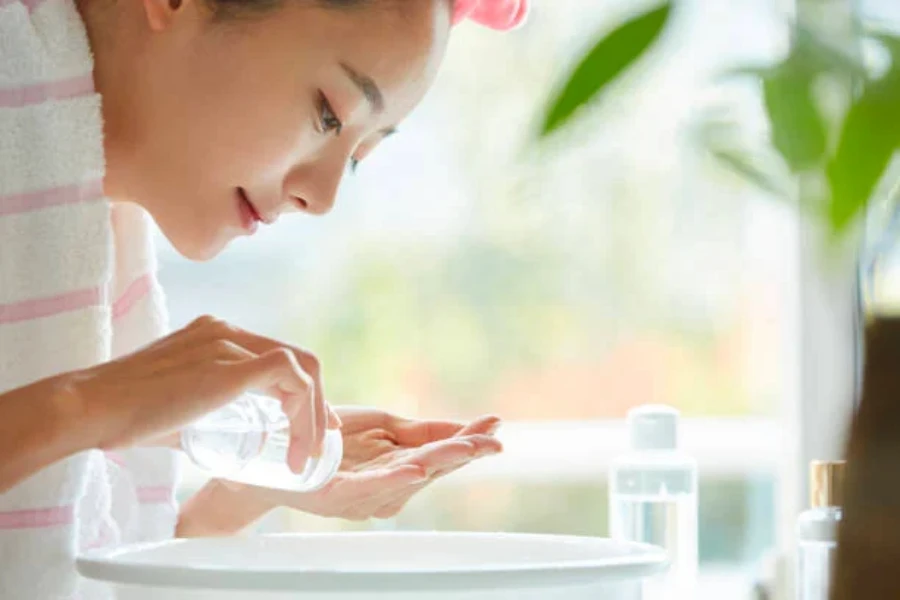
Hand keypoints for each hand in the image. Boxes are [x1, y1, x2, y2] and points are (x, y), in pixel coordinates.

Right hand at [66, 315, 335, 470]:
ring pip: (301, 369)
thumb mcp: (177, 408)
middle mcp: (226, 331)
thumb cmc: (122, 415)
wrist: (91, 407)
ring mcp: (230, 343)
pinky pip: (292, 378)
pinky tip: (297, 445)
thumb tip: (231, 444)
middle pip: (296, 358)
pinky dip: (304, 413)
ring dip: (313, 416)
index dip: (301, 390)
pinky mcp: (231, 364)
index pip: (276, 355)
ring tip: (305, 455)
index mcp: (214, 335)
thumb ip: (204, 415)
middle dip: (317, 402)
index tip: (308, 425)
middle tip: (319, 441)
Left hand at [244, 407, 502, 520]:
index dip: (469, 439)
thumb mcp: (380, 426)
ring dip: (439, 462)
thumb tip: (462, 429)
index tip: (495, 422)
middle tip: (494, 440)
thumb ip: (419, 430)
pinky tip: (416, 468)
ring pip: (409, 477)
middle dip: (465, 452)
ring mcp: (363, 495)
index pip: (442, 454)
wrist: (272, 452)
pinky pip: (370, 488)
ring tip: (466, 448)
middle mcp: (388, 489)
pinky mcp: (337, 495)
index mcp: (400, 469)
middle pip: (434, 467)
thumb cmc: (328, 439)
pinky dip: (395, 479)